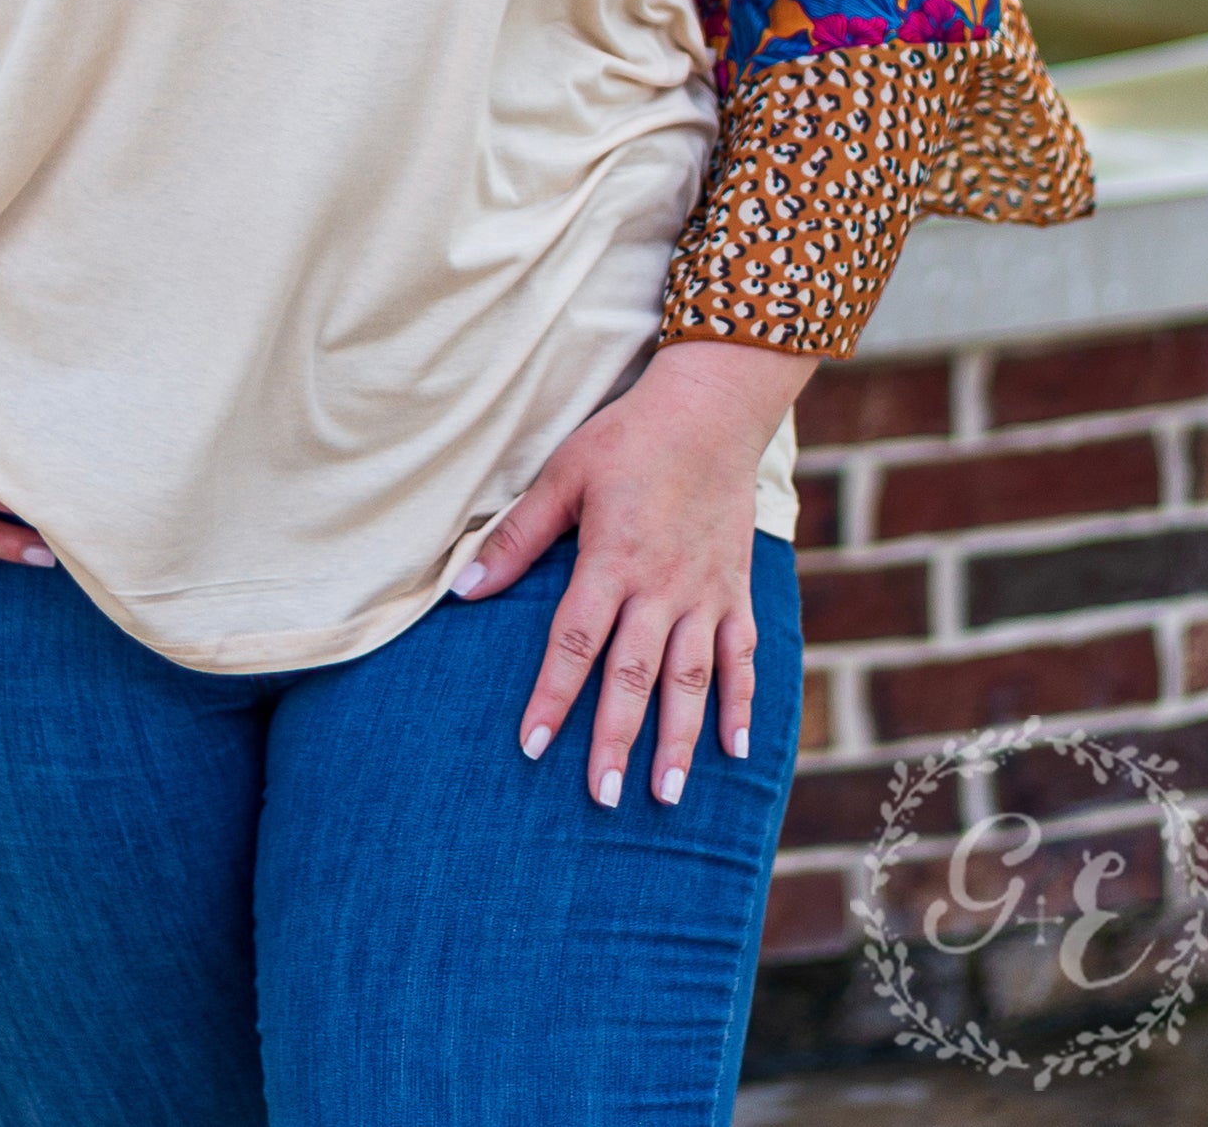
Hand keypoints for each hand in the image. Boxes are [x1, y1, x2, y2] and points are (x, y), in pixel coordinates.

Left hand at [451, 342, 809, 806]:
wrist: (711, 410)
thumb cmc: (626, 440)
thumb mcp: (562, 477)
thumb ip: (516, 538)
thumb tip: (465, 589)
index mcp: (612, 560)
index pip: (576, 642)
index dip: (552, 696)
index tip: (532, 746)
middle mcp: (662, 586)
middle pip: (635, 674)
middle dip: (617, 739)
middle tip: (602, 797)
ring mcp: (705, 592)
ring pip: (692, 678)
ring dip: (680, 739)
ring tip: (665, 796)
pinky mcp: (737, 590)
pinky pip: (742, 656)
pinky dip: (742, 703)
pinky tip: (736, 750)